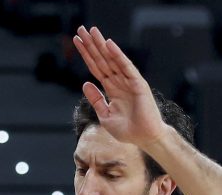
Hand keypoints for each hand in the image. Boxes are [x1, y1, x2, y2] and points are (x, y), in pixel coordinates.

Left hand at [73, 25, 168, 148]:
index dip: (86, 54)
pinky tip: (108, 44)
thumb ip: (96, 99)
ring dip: (101, 45)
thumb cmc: (127, 130)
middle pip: (102, 59)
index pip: (96, 67)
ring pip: (112, 59)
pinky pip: (126, 66)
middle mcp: (119, 81)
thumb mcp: (105, 115)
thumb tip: (85, 83)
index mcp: (111, 88)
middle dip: (91, 45)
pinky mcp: (138, 83)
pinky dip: (117, 55)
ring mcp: (128, 81)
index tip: (76, 42)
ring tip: (92, 31)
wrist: (144, 138)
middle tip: (81, 29)